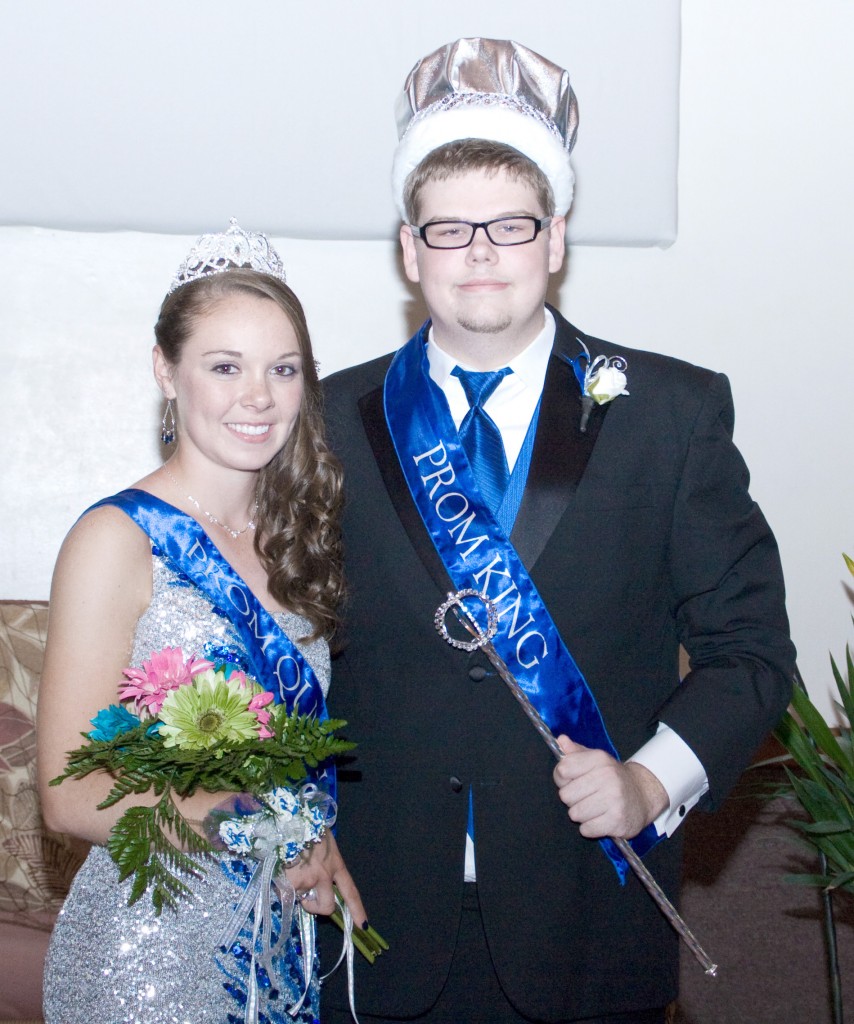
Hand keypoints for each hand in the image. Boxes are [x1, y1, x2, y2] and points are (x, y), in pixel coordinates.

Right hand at [284, 830, 366, 926]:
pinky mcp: (289, 886)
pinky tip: (280, 870)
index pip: (350, 891)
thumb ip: (325, 860)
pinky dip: (282, 887)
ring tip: (290, 870)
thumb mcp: (324, 840)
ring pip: (302, 900)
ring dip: (296, 892)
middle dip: (317, 908)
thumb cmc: (306, 827)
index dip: (357, 909)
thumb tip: (317, 878)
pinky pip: (286, 895)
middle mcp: (324, 876)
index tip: (363, 926)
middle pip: (327, 907)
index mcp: (335, 864)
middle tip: (307, 897)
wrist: (286, 822)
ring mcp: (306, 882)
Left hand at [552, 735, 668, 839]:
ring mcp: (614, 799)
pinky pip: (586, 829)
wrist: (643, 796)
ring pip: (575, 814)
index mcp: (599, 759)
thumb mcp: (596, 760)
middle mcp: (607, 776)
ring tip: (594, 808)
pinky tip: (601, 819)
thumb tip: (561, 740)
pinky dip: (590, 828)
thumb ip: (576, 752)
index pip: (563, 769)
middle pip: (565, 795)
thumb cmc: (612, 777)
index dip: (562, 779)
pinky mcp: (617, 821)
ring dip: (581, 815)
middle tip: (586, 797)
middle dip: (572, 799)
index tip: (572, 781)